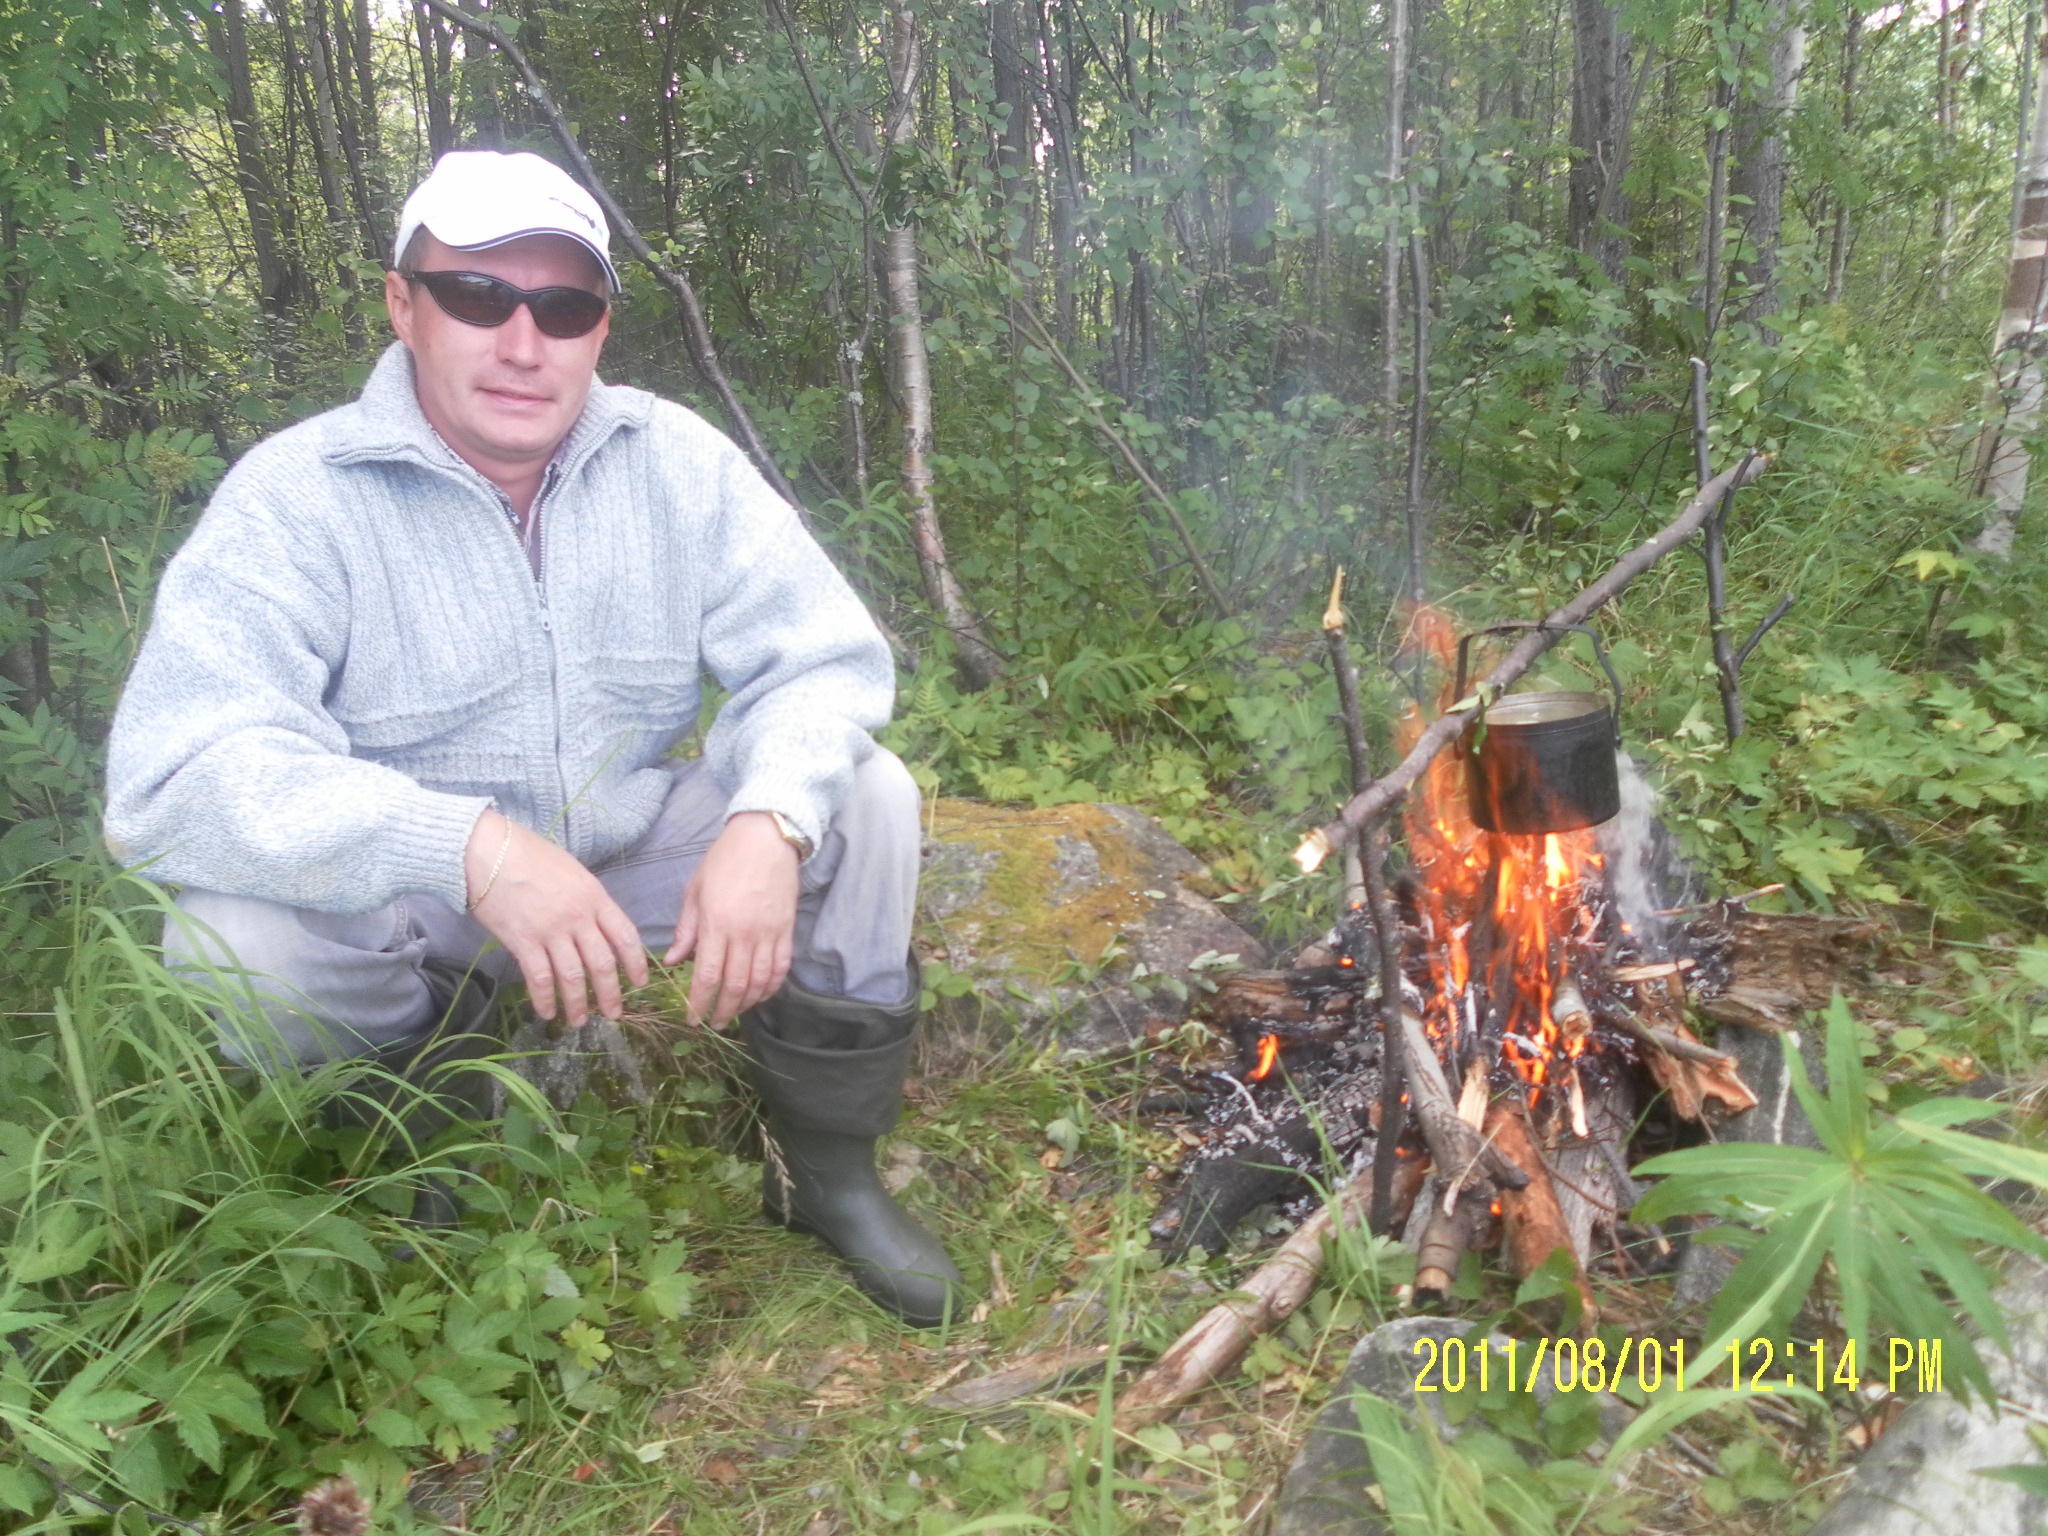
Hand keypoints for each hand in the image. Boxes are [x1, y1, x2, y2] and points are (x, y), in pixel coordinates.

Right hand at [465, 809, 647, 1025]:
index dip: (636, 963)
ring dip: (578, 1003)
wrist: (489, 852)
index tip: (640, 983)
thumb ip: (588, 900)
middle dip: (610, 994)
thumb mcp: (573, 872)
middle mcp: (577, 918)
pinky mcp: (523, 942)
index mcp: (595, 897)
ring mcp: (550, 931)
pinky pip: (539, 978)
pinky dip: (544, 999)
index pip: (625, 936)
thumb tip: (596, 925)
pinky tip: (547, 1012)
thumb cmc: (530, 855)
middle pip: (602, 963)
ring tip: (580, 1021)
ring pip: (573, 976)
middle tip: (614, 1014)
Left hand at [664, 811, 799, 1026]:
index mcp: (716, 923)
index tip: (692, 1019)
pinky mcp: (786, 930)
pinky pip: (781, 968)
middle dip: (722, 1011)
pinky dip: (771, 987)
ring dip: (747, 1004)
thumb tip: (671, 961)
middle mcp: (744, 934)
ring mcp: (769, 933)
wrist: (766, 839)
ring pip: (759, 982)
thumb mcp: (695, 890)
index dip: (699, 1003)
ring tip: (735, 1013)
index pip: (706, 975)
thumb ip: (686, 929)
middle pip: (734, 985)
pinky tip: (761, 995)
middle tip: (713, 1024)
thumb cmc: (725, 860)